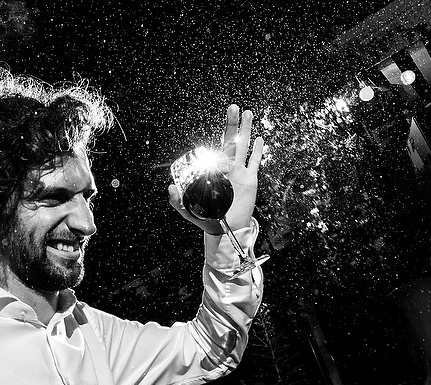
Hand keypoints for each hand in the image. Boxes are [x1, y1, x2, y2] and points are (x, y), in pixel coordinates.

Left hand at [168, 104, 263, 233]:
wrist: (225, 230)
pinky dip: (258, 152)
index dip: (215, 145)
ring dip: (246, 130)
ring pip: (244, 147)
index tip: (215, 141)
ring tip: (248, 113)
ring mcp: (240, 173)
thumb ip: (178, 200)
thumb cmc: (207, 219)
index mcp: (214, 172)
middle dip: (232, 125)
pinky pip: (255, 163)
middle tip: (233, 107)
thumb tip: (170, 187)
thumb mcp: (188, 209)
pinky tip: (261, 139)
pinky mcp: (250, 180)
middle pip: (231, 142)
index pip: (215, 152)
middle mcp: (227, 169)